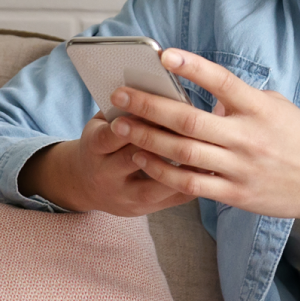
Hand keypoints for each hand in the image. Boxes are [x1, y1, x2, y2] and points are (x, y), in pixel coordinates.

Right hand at [18, 112, 194, 216]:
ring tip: (207, 146)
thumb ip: (124, 110)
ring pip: (157, 184)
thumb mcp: (102, 123)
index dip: (133, 122)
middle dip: (161, 140)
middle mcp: (106, 175)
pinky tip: (211, 166)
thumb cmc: (104, 142)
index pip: (110, 136)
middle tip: (191, 123)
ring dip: (182, 165)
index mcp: (93, 148)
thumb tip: (161, 91)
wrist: (88, 184)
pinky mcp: (144, 209)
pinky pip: (173, 198)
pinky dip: (193, 181)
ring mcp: (125, 196)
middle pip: (134, 158)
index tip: (157, 107)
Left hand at [108, 48, 299, 228]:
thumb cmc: (299, 139)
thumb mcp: (277, 107)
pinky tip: (143, 158)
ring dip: (146, 137)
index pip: (222, 81)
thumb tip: (203, 91)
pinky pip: (190, 184)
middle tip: (119, 95)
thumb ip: (241, 99)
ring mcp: (240, 167)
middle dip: (149, 105)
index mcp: (260, 108)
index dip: (191, 67)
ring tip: (119, 126)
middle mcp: (248, 136)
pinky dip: (162, 171)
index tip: (163, 55)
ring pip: (183, 152)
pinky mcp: (235, 193)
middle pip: (189, 119)